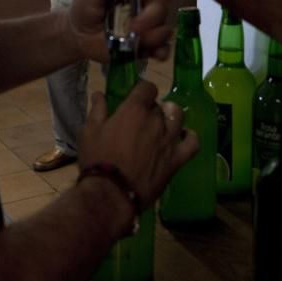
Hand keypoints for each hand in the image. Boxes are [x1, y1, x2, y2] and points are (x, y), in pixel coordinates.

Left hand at [69, 0, 178, 62]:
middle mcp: (148, 6)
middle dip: (150, 18)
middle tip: (132, 26)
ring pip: (165, 30)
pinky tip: (153, 54)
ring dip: (152, 36)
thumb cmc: (85, 7)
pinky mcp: (146, 47)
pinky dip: (161, 52)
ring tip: (133, 38)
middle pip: (164, 9)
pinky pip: (163, 50)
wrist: (78, 34)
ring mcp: (149, 28)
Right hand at [78, 80, 198, 208]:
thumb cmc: (97, 159)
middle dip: (151, 108)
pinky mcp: (176, 159)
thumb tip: (99, 93)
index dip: (143, 90)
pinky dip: (190, 137)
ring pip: (178, 116)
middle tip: (141, 119)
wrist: (111, 193)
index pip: (147, 87)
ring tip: (164, 122)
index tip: (137, 97)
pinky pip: (192, 143)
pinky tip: (184, 136)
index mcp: (134, 110)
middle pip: (159, 105)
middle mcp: (155, 120)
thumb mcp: (89, 131)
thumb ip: (97, 110)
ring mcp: (168, 139)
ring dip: (172, 115)